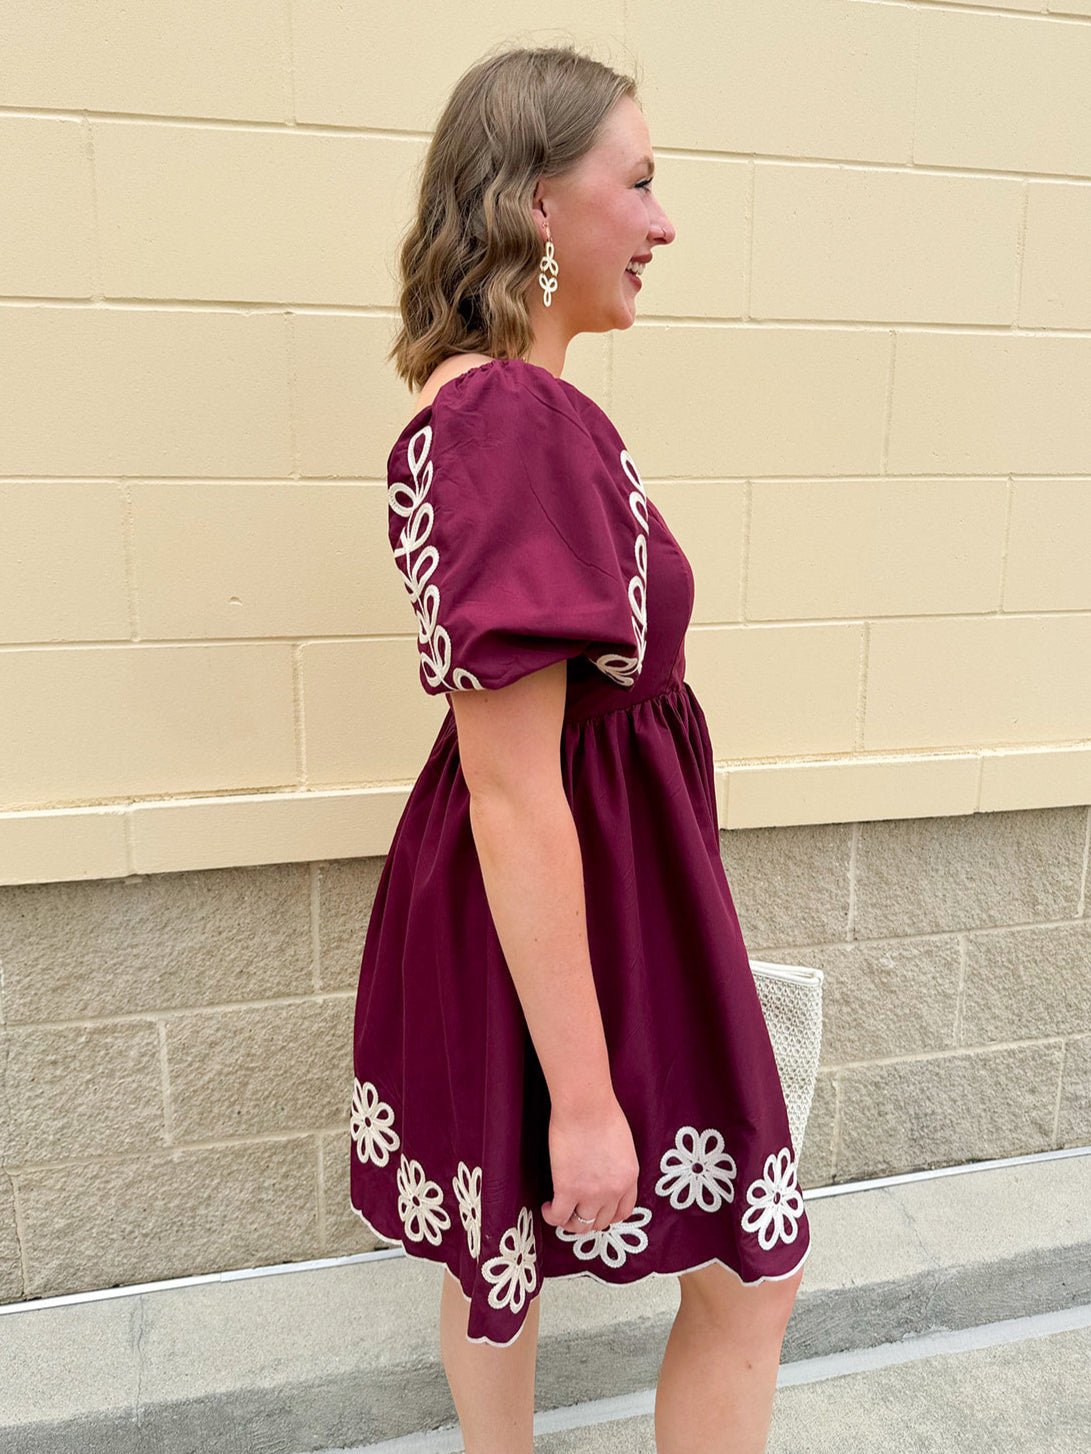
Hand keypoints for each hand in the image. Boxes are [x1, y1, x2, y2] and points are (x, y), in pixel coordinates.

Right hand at [540, 1094, 639, 1233]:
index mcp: (629, 1177)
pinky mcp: (568, 1190)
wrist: (585, 1106)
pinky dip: (551, 1216)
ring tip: (558, 1209)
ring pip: (581, 1225)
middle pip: (601, 1222)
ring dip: (569, 1222)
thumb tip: (602, 1170)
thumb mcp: (621, 1144)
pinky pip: (558, 1217)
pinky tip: (546, 1205)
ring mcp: (591, 1194)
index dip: (607, 1215)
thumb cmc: (600, 1112)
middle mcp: (614, 1191)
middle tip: (573, 1209)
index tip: (595, 1209)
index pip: (623, 1212)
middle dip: (587, 1218)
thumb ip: (616, 1163)